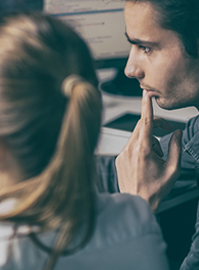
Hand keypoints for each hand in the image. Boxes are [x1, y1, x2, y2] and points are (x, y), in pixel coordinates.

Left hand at [115, 90, 181, 211]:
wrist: (137, 202)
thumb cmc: (155, 189)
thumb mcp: (173, 169)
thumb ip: (176, 147)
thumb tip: (176, 133)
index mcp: (143, 149)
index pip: (145, 122)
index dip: (146, 106)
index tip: (146, 94)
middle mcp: (129, 149)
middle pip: (142, 126)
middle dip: (156, 126)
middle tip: (169, 132)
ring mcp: (122, 153)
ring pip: (137, 136)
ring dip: (150, 140)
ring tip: (157, 158)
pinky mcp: (119, 158)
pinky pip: (131, 145)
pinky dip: (141, 148)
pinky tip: (147, 162)